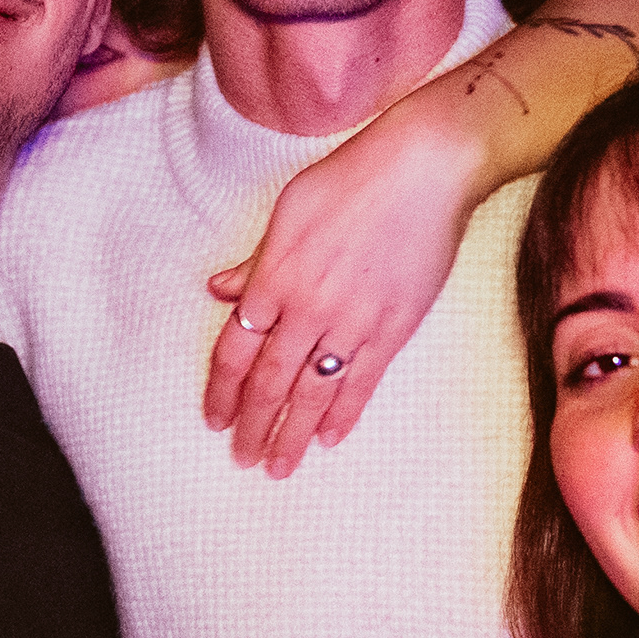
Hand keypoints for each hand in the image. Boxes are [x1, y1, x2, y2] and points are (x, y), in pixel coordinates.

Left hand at [204, 106, 478, 475]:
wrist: (424, 171)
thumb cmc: (352, 178)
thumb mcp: (288, 210)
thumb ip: (256, 260)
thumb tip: (220, 290)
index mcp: (274, 276)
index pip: (235, 350)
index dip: (221, 390)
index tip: (215, 418)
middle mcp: (307, 307)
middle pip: (269, 381)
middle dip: (252, 426)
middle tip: (242, 459)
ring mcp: (351, 321)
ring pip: (312, 392)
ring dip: (292, 433)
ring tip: (279, 466)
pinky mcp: (393, 327)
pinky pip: (362, 381)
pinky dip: (343, 412)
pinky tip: (329, 439)